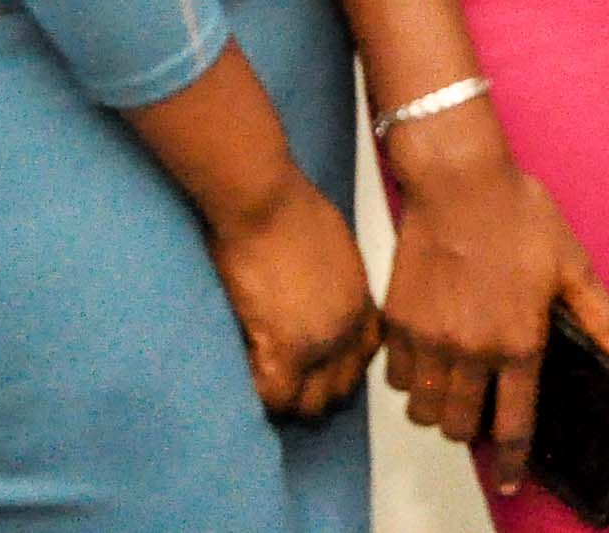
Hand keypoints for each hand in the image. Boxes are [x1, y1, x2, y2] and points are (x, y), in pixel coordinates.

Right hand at [200, 171, 378, 421]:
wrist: (268, 204)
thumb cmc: (292, 211)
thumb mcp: (334, 249)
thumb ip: (334, 285)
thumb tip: (315, 299)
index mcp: (360, 302)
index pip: (363, 355)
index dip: (339, 367)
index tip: (317, 369)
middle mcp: (347, 330)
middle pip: (340, 387)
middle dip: (315, 392)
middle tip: (285, 386)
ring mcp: (319, 343)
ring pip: (311, 403)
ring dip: (289, 401)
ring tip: (263, 390)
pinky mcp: (285, 350)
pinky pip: (276, 398)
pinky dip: (261, 399)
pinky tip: (245, 384)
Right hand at [376, 114, 608, 490]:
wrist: (458, 182)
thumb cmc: (520, 216)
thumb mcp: (572, 264)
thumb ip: (603, 317)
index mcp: (518, 342)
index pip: (514, 424)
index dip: (513, 461)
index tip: (511, 482)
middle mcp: (470, 351)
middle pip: (460, 426)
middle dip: (472, 430)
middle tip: (484, 411)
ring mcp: (429, 340)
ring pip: (424, 410)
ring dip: (440, 410)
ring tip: (456, 390)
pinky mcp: (398, 323)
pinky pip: (398, 378)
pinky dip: (412, 381)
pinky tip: (430, 360)